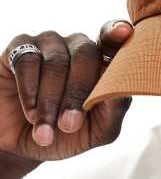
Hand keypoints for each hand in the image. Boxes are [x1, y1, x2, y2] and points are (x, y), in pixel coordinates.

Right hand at [0, 20, 133, 162]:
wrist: (24, 145)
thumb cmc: (67, 134)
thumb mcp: (98, 130)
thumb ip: (115, 109)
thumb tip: (121, 90)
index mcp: (103, 62)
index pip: (114, 41)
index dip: (117, 34)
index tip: (123, 32)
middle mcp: (78, 46)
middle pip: (86, 54)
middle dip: (78, 93)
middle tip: (69, 125)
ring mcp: (49, 43)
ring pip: (56, 62)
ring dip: (51, 101)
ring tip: (46, 132)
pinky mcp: (19, 48)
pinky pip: (27, 61)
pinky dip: (30, 91)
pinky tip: (31, 113)